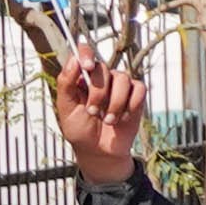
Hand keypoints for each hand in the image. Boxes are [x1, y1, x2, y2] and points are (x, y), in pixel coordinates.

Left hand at [54, 51, 147, 189]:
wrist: (99, 152)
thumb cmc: (80, 131)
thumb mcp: (66, 109)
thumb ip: (66, 84)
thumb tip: (74, 60)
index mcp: (81, 78)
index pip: (84, 52)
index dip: (87, 55)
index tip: (87, 67)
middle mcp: (102, 78)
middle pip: (104, 68)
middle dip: (98, 93)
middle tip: (93, 112)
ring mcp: (120, 86)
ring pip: (123, 79)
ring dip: (115, 103)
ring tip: (108, 120)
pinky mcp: (136, 96)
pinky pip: (139, 89)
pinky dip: (131, 105)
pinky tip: (122, 117)